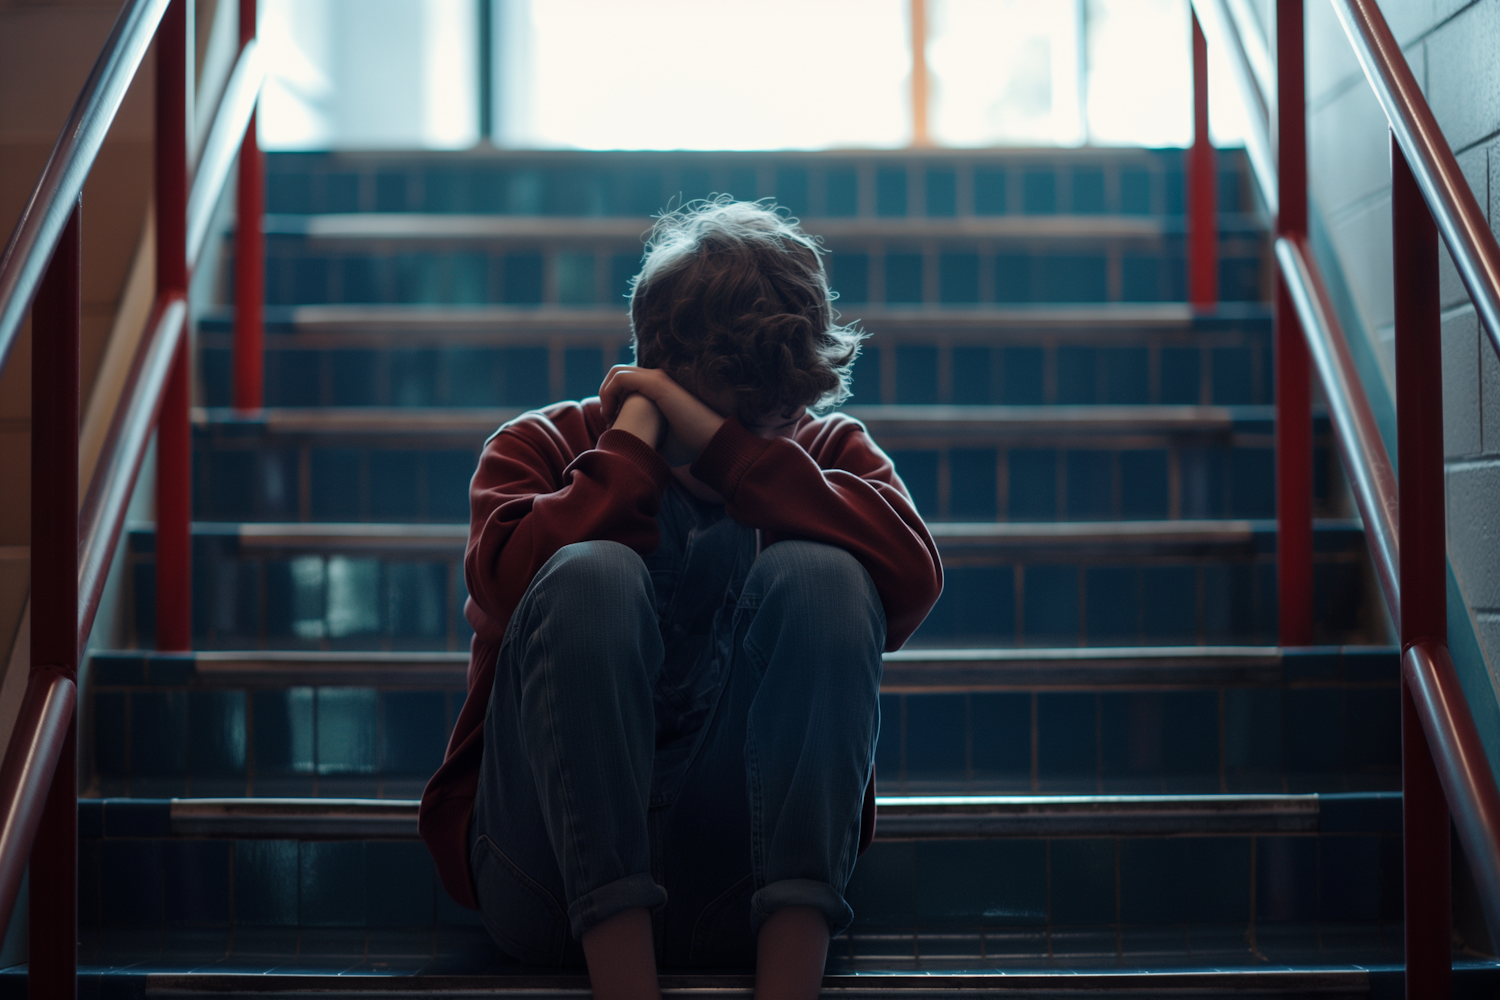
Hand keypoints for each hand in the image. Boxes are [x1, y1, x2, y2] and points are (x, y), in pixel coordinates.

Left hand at [600, 366, 726, 456]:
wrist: (710, 443)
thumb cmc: (688, 446)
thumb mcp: (658, 439)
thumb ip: (642, 435)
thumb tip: (622, 448)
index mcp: (657, 390)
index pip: (625, 383)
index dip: (612, 400)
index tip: (611, 424)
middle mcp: (656, 380)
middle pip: (617, 375)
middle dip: (606, 394)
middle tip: (608, 419)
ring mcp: (657, 379)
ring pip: (616, 373)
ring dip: (605, 393)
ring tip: (608, 416)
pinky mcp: (657, 383)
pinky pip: (621, 378)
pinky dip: (609, 393)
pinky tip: (612, 414)